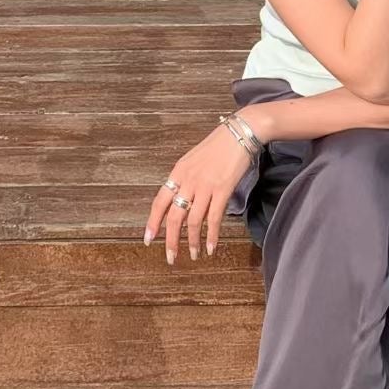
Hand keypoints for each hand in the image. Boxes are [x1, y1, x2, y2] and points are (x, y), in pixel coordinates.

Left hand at [144, 123, 252, 263]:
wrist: (240, 132)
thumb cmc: (219, 145)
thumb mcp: (194, 159)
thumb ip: (186, 178)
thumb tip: (182, 198)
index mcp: (178, 172)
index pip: (160, 202)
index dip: (153, 222)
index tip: (148, 239)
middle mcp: (188, 180)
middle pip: (174, 216)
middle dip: (171, 240)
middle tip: (170, 257)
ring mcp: (205, 186)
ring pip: (193, 221)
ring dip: (193, 242)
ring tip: (194, 255)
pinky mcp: (222, 190)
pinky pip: (214, 218)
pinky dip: (212, 236)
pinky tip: (211, 247)